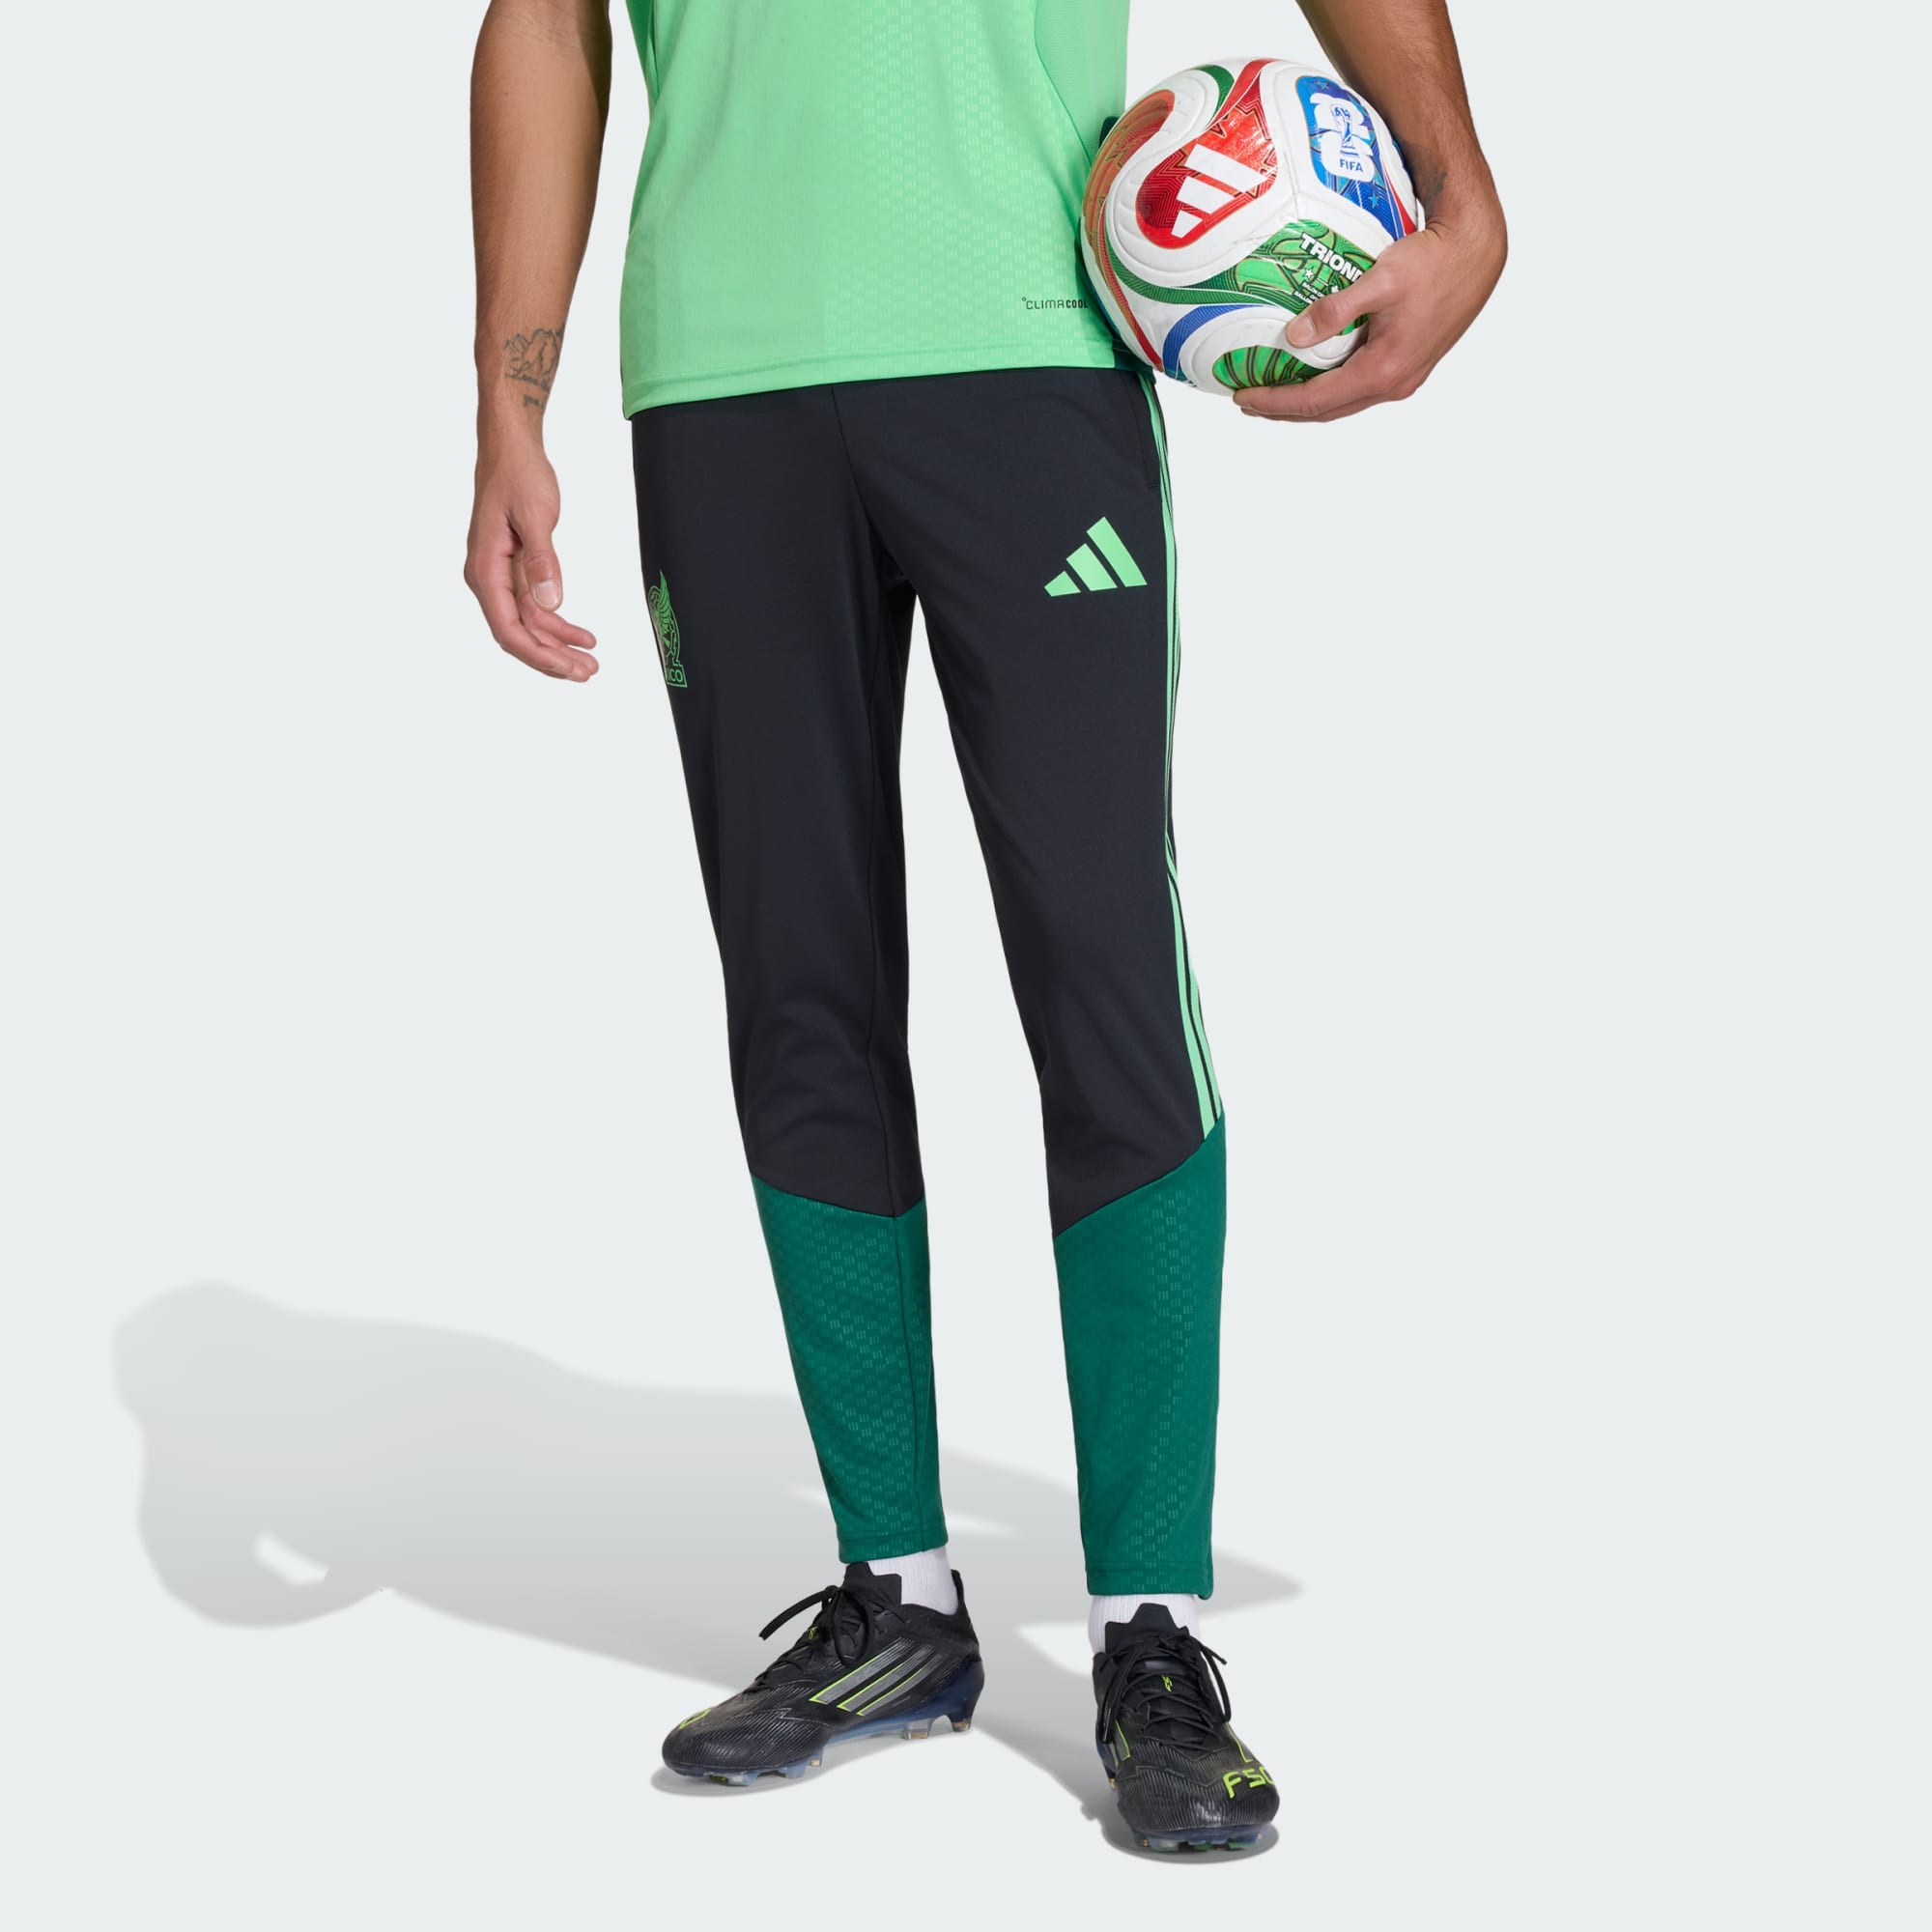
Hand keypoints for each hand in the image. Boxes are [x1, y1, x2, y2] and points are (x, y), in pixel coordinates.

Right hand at [464, 441, 598, 679]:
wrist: (511, 448)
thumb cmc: (519, 474)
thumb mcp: (535, 516)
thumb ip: (543, 562)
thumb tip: (551, 603)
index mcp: (485, 570)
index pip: (508, 629)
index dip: (538, 654)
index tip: (568, 668)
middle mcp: (487, 578)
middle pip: (518, 634)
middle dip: (552, 658)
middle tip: (588, 673)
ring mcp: (500, 576)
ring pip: (528, 625)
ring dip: (558, 645)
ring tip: (591, 662)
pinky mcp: (515, 570)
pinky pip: (534, 607)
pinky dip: (557, 623)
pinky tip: (582, 636)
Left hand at [1236, 205, 1505, 424]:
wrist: (1477, 252)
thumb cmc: (1433, 261)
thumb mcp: (1381, 280)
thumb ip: (1336, 309)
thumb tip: (1294, 335)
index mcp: (1383, 370)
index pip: (1315, 400)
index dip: (1274, 402)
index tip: (1242, 397)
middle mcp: (1395, 384)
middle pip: (1327, 410)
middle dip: (1284, 410)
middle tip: (1249, 401)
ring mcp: (1405, 378)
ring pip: (1344, 402)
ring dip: (1307, 402)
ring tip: (1274, 394)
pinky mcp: (1410, 365)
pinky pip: (1360, 387)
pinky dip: (1331, 388)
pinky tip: (1314, 374)